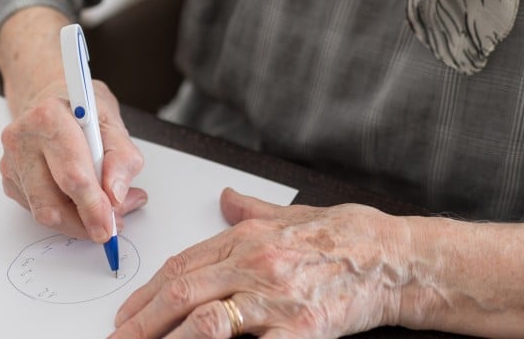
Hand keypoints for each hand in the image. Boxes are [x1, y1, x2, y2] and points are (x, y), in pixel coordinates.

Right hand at [0, 76, 147, 241]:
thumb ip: (122, 158)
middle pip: (51, 202)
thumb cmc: (83, 109)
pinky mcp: (10, 181)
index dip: (93, 205)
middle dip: (85, 222)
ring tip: (104, 210)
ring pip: (44, 212)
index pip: (72, 174)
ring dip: (77, 221)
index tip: (110, 225)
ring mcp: (11, 162)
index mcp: (48, 117)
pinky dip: (65, 214)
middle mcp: (22, 140)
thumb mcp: (113, 122)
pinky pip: (39, 210)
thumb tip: (117, 196)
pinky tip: (82, 200)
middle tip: (111, 227)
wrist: (53, 98)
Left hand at [111, 188, 414, 337]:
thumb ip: (252, 211)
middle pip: (182, 294)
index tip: (126, 313)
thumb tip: (225, 198)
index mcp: (249, 237)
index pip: (182, 266)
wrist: (397, 259)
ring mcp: (276, 298)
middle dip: (142, 322)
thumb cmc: (350, 237)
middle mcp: (256, 263)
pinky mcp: (300, 330)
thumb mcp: (294, 215)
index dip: (147, 292)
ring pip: (205, 322)